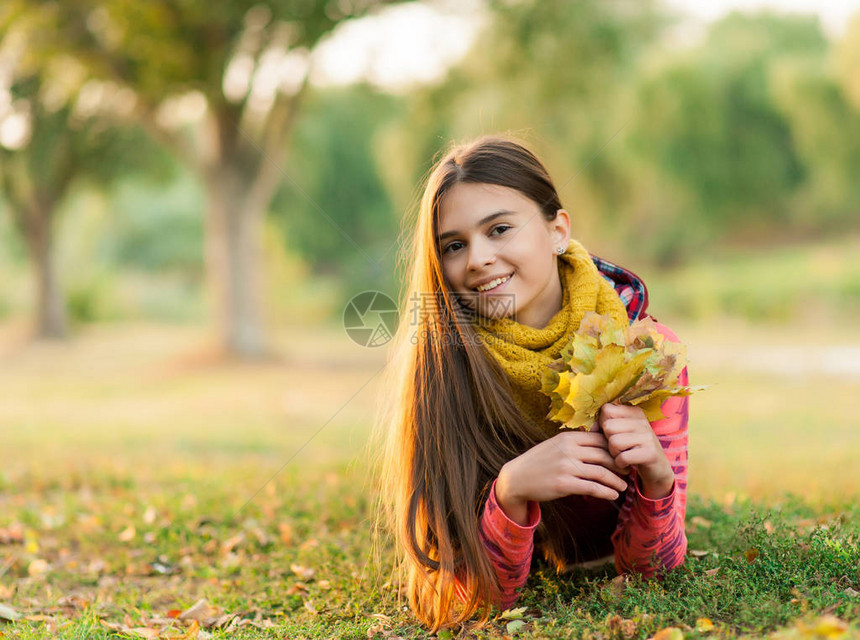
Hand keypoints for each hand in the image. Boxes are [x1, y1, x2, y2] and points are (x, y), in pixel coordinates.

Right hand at [497, 430, 630, 515]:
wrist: (517, 478)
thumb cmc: (539, 462)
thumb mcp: (556, 445)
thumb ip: (576, 442)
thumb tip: (599, 436)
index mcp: (568, 437)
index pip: (600, 439)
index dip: (615, 448)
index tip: (623, 456)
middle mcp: (568, 450)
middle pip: (604, 455)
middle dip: (619, 465)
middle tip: (628, 472)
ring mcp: (566, 467)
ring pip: (601, 472)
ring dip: (616, 481)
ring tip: (623, 487)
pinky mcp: (563, 484)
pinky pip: (592, 488)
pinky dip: (606, 492)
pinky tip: (612, 496)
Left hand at [597, 402, 672, 490]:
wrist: (657, 469)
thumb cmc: (632, 449)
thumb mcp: (620, 432)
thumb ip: (605, 425)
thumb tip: (592, 428)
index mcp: (634, 412)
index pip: (606, 409)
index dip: (603, 423)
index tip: (612, 434)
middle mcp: (642, 421)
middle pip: (608, 426)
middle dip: (607, 440)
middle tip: (618, 448)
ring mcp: (647, 436)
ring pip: (614, 442)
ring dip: (614, 453)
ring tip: (622, 455)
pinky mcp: (650, 453)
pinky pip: (622, 457)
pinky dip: (620, 464)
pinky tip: (626, 464)